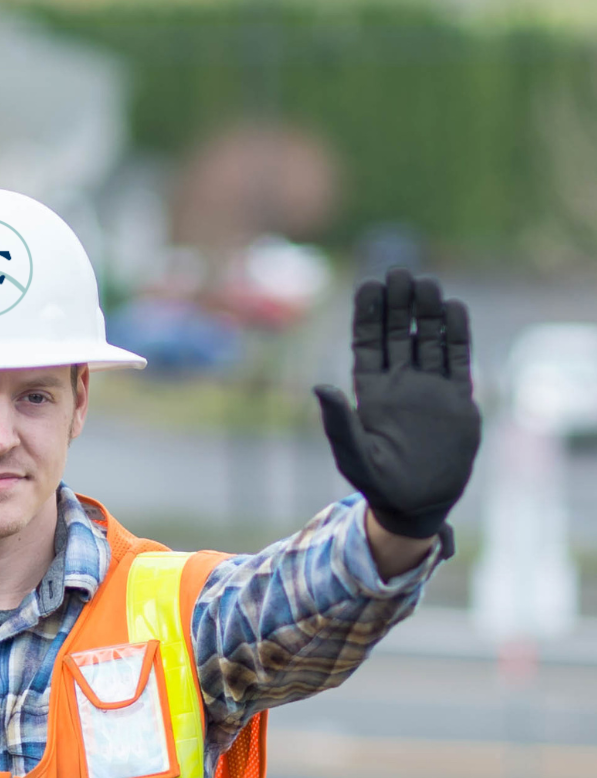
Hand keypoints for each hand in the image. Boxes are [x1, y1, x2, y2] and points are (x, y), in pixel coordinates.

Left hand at [314, 268, 480, 542]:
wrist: (417, 504)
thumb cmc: (378, 484)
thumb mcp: (353, 453)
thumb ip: (338, 421)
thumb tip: (320, 387)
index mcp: (371, 393)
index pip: (368, 344)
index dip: (368, 316)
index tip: (368, 285)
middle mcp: (400, 384)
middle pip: (399, 334)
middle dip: (398, 305)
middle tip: (399, 273)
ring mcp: (429, 388)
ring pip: (428, 339)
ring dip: (427, 312)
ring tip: (426, 284)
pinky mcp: (457, 398)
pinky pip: (457, 358)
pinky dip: (456, 334)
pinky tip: (454, 309)